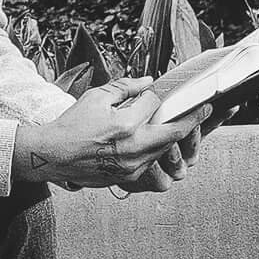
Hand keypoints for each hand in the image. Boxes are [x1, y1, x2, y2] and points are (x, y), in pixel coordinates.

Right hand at [12, 79, 203, 192]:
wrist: (52, 155)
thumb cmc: (72, 125)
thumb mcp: (96, 97)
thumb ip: (125, 87)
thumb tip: (148, 81)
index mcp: (126, 125)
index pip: (154, 104)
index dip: (156, 95)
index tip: (166, 91)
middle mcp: (133, 148)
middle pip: (173, 133)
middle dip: (191, 120)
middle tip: (205, 110)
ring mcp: (132, 166)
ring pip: (164, 150)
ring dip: (171, 137)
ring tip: (175, 126)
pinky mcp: (128, 178)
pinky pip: (150, 163)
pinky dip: (154, 151)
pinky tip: (150, 143)